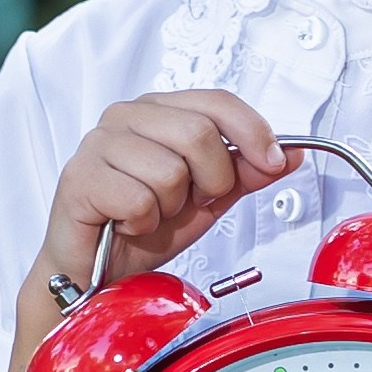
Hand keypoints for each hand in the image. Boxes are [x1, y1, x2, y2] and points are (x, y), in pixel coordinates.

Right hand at [25, 90, 299, 297]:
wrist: (97, 271)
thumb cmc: (144, 227)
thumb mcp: (208, 198)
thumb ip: (245, 173)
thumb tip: (290, 154)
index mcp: (160, 111)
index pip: (217, 101)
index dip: (253, 131)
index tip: (272, 162)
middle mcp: (127, 116)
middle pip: (199, 133)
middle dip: (209, 181)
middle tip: (188, 202)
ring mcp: (99, 143)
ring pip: (169, 170)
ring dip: (169, 208)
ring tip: (150, 214)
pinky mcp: (80, 176)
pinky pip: (138, 199)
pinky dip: (141, 223)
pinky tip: (127, 224)